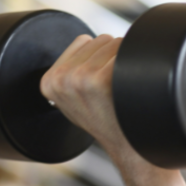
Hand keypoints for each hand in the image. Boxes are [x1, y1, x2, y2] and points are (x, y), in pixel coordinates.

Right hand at [39, 34, 126, 151]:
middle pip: (101, 40)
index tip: (101, 82)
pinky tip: (132, 85)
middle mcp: (62, 79)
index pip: (83, 41)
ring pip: (116, 43)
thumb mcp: (73, 100)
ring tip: (123, 87)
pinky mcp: (103, 79)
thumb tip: (86, 42)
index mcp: (49, 82)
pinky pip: (126, 52)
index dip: (98, 58)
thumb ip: (70, 73)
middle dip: (112, 57)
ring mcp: (81, 78)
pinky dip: (137, 63)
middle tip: (115, 86)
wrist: (127, 146)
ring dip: (124, 60)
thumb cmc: (106, 122)